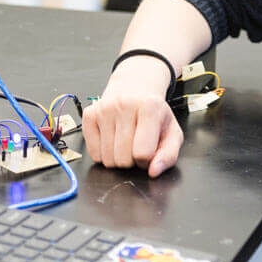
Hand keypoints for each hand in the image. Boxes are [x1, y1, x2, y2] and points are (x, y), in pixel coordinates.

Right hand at [83, 57, 182, 177]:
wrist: (135, 89)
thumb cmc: (154, 114)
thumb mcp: (172, 132)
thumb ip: (168, 155)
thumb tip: (153, 172)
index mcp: (149, 107)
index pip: (143, 153)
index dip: (147, 160)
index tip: (148, 150)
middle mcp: (125, 105)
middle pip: (123, 159)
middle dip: (131, 160)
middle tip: (136, 145)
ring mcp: (105, 109)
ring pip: (107, 159)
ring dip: (117, 158)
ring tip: (125, 142)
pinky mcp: (90, 115)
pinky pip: (93, 154)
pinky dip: (103, 154)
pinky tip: (112, 139)